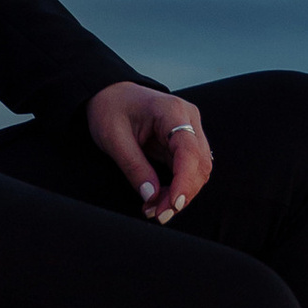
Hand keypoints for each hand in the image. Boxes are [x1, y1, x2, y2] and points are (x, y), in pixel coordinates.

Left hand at [88, 81, 210, 225]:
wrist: (108, 93)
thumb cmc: (110, 108)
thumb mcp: (113, 138)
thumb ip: (134, 167)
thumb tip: (152, 197)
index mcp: (172, 111)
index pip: (189, 151)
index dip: (185, 181)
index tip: (173, 204)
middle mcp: (188, 118)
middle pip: (200, 164)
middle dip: (182, 194)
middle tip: (157, 214)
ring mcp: (189, 129)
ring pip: (198, 170)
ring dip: (180, 194)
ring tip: (153, 209)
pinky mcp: (183, 142)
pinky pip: (188, 170)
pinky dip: (175, 188)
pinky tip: (158, 199)